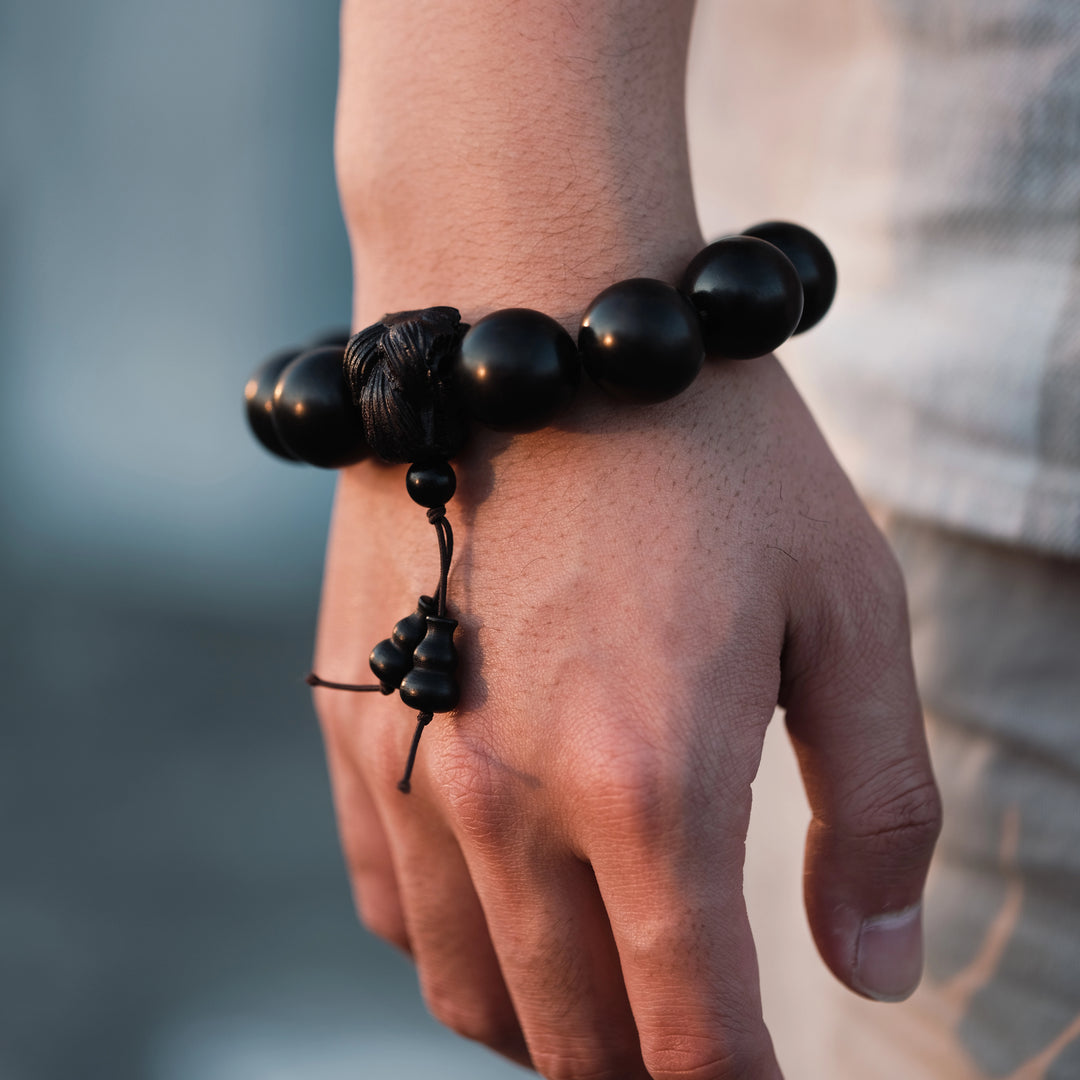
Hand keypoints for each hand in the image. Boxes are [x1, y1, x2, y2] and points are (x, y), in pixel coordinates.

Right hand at [312, 354, 940, 1078]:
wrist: (531, 314)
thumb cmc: (708, 448)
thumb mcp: (849, 604)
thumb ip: (875, 805)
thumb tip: (874, 965)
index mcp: (654, 783)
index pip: (693, 1037)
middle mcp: (509, 797)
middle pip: (573, 1041)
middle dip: (644, 1078)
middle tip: (690, 1048)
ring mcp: (412, 761)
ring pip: (465, 991)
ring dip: (543, 1030)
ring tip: (601, 1000)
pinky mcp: (350, 716)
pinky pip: (387, 902)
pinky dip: (452, 947)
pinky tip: (503, 910)